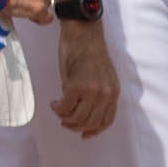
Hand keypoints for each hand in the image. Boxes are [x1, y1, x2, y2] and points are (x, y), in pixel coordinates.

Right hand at [54, 16, 121, 136]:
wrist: (83, 31)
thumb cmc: (88, 50)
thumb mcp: (101, 76)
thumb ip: (97, 94)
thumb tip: (83, 111)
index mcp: (113, 91)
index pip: (106, 120)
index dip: (94, 131)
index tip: (83, 134)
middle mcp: (105, 94)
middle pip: (91, 123)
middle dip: (75, 126)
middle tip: (65, 122)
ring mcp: (91, 91)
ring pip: (77, 119)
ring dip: (65, 118)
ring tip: (58, 110)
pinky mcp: (75, 86)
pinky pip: (65, 108)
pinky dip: (57, 109)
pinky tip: (54, 103)